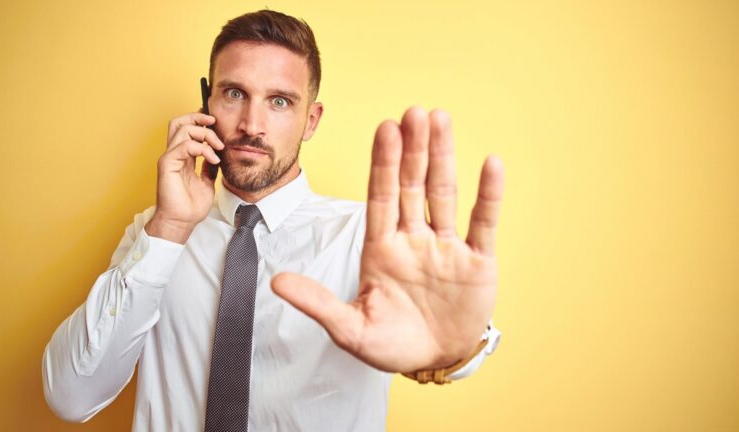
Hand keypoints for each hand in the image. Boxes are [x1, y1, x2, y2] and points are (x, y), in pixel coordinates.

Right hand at [145, 113, 224, 243]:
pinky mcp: (167, 164)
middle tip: (214, 122)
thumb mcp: (207, 181)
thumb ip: (209, 166)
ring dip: (205, 134)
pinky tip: (213, 159)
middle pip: (179, 122)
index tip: (215, 122)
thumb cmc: (191, 206)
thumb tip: (216, 155)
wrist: (182, 222)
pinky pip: (185, 146)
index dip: (199, 120)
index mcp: (182, 157)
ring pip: (183, 129)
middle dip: (198, 117)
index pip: (186, 129)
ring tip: (218, 147)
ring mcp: (169, 158)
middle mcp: (174, 154)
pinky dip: (202, 148)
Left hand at [272, 107, 504, 371]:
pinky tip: (491, 165)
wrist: (433, 361)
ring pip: (445, 194)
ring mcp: (446, 248)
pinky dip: (488, 196)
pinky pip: (483, 223)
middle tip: (413, 111)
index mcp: (382, 248)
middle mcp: (414, 239)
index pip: (381, 196)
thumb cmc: (391, 344)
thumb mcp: (351, 328)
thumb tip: (276, 282)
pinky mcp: (477, 262)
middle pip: (413, 186)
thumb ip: (317, 303)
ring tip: (441, 121)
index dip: (383, 163)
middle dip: (412, 150)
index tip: (385, 129)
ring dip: (444, 158)